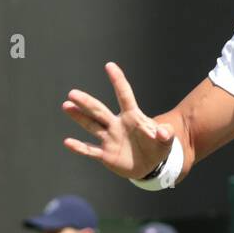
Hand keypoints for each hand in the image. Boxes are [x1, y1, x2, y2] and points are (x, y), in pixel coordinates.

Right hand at [62, 61, 167, 178]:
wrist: (151, 166)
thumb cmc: (158, 147)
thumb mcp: (166, 142)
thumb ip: (166, 135)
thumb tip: (164, 132)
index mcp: (133, 117)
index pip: (124, 95)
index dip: (118, 81)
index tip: (110, 66)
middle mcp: (117, 124)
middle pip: (100, 111)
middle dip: (87, 102)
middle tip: (72, 94)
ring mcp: (110, 139)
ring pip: (92, 125)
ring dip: (79, 117)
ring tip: (67, 106)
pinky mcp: (106, 154)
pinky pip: (90, 150)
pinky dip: (80, 148)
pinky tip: (68, 142)